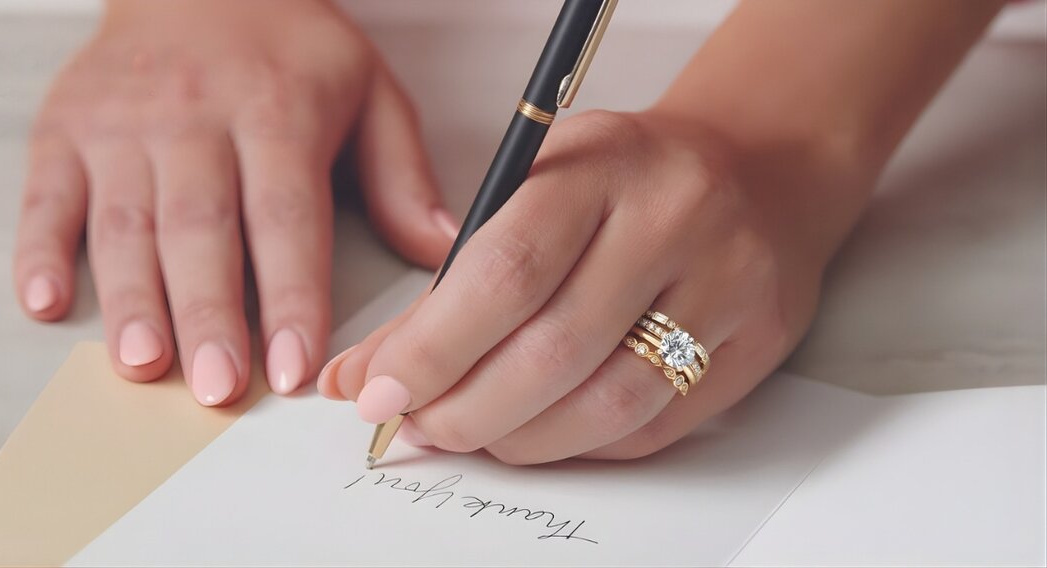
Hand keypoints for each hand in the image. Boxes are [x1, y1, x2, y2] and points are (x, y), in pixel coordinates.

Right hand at [13, 1, 456, 404]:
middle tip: (218, 387)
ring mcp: (122, 124)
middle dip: (209, 314)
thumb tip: (444, 251)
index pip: (287, 217)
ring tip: (145, 364)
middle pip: (201, 229)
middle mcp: (194, 118)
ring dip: (132, 299)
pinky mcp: (64, 129)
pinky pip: (43, 194)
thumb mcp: (368, 92)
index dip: (292, 296)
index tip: (298, 366)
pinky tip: (47, 302)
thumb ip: (401, 177)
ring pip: (125, 222)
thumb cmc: (288, 48)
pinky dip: (38, 250)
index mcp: (276, 111)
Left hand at [319, 110, 830, 462]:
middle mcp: (673, 220)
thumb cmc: (624, 179)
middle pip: (553, 350)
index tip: (378, 391)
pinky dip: (581, 445)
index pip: (505, 273)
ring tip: (475, 434)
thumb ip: (455, 279)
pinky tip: (542, 432)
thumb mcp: (536, 186)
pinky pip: (654, 426)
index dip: (432, 348)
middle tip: (422, 426)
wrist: (757, 168)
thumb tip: (369, 374)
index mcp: (601, 166)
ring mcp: (728, 284)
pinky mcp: (757, 343)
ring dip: (522, 439)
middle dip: (467, 409)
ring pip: (609, 403)